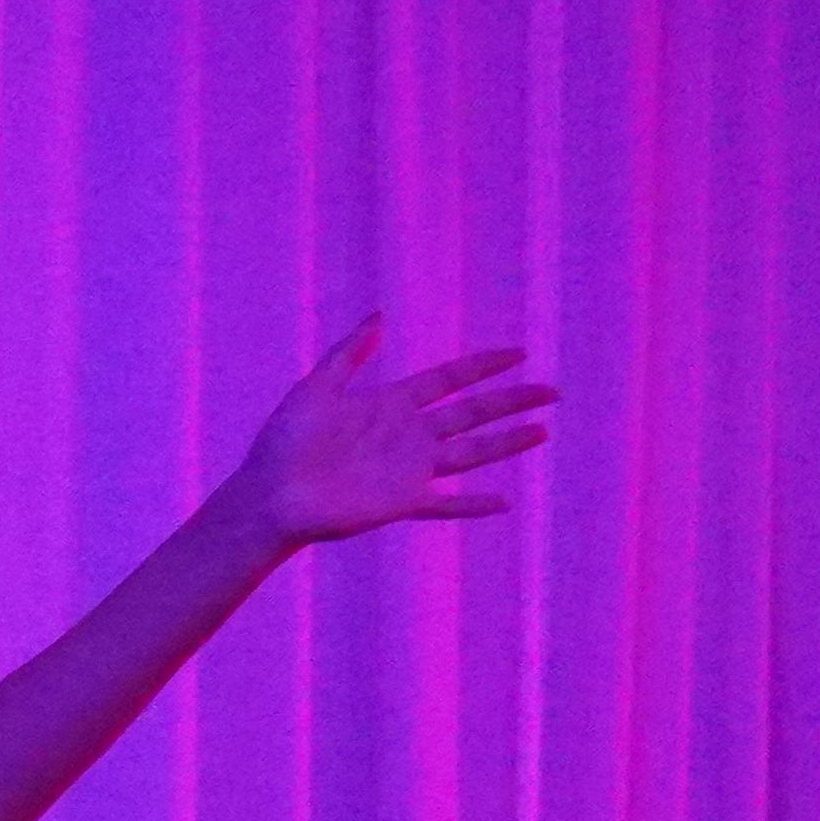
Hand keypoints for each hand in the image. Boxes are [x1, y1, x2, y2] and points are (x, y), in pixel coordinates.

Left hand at [209, 319, 556, 550]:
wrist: (268, 496)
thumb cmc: (282, 443)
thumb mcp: (316, 387)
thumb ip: (350, 353)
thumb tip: (380, 316)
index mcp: (390, 404)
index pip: (449, 379)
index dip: (483, 366)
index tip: (518, 353)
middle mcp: (407, 435)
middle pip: (473, 413)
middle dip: (512, 401)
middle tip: (552, 391)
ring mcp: (408, 469)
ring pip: (472, 453)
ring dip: (508, 442)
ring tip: (543, 431)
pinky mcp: (401, 502)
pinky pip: (445, 503)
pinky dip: (473, 505)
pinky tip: (503, 504)